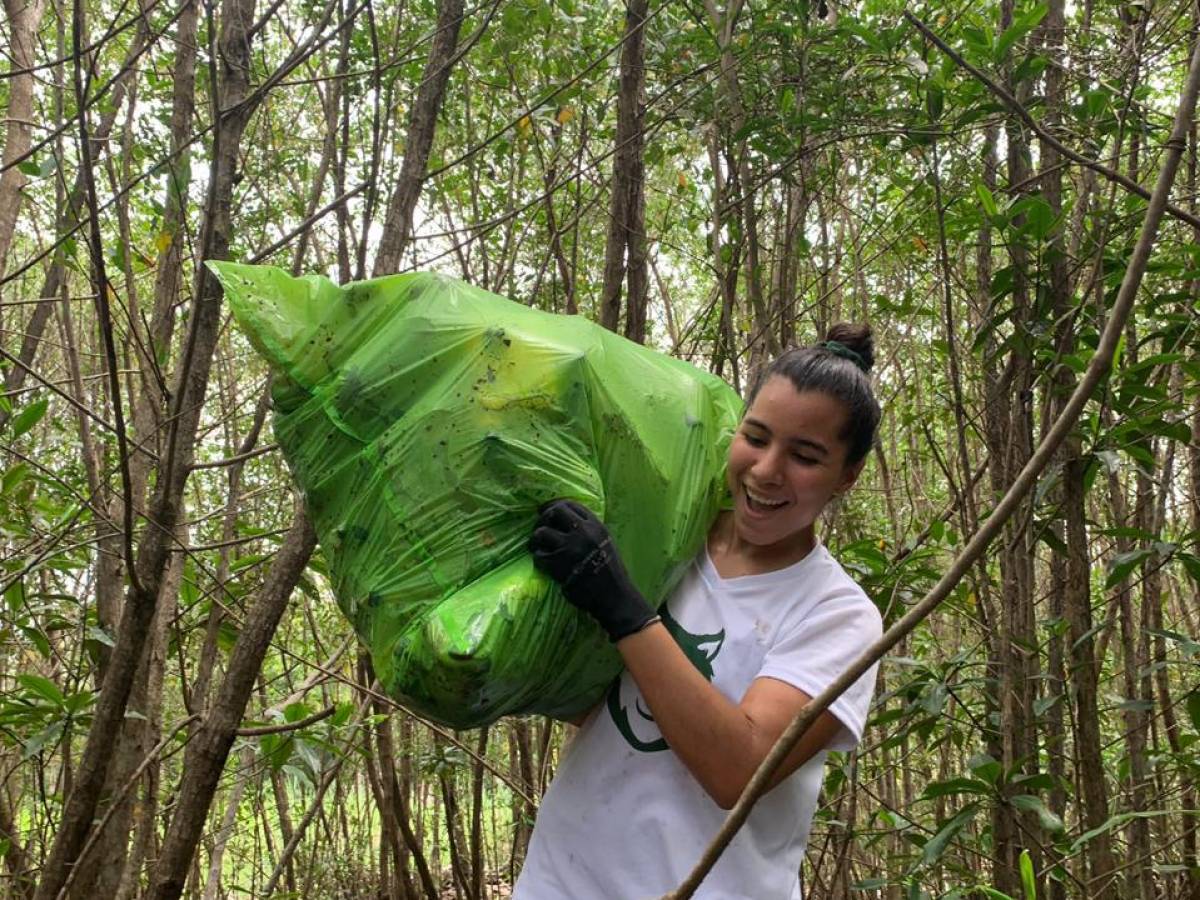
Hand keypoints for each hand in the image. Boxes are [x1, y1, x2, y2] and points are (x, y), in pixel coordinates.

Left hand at [529, 499, 658, 641]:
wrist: (614, 597)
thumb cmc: (611, 572)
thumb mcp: (605, 542)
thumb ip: (588, 530)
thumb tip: (564, 520)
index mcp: (596, 526)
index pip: (570, 505)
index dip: (554, 506)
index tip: (545, 510)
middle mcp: (582, 532)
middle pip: (554, 512)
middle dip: (543, 518)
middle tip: (539, 528)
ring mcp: (569, 548)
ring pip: (542, 532)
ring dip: (536, 539)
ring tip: (536, 546)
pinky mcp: (558, 565)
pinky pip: (539, 554)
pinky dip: (538, 557)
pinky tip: (543, 561)